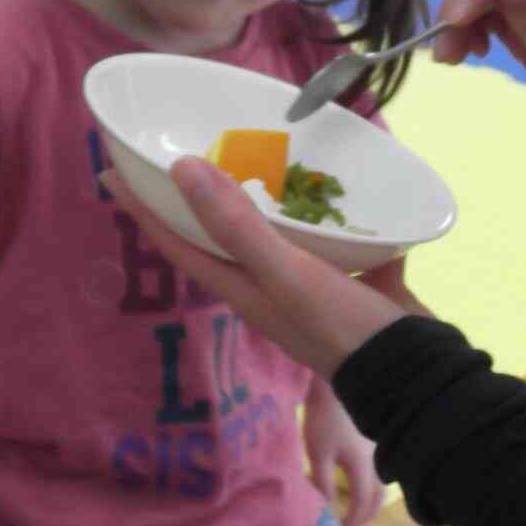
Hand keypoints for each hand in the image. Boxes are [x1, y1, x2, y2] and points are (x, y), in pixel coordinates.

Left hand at [98, 165, 415, 379]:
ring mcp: (315, 285)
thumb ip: (236, 224)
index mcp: (245, 288)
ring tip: (257, 156)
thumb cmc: (341, 326)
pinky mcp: (357, 279)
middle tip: (180, 154)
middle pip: (223, 236)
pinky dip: (340, 213)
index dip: (145, 210)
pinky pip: (340, 238)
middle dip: (198, 199)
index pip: (180, 244)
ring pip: (281, 234)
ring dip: (267, 200)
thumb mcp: (284, 272)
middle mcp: (272, 286)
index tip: (110, 174)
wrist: (415, 371)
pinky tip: (349, 184)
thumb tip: (182, 169)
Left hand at [302, 384, 383, 525]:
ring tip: (363, 506)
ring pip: (384, 480)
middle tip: (357, 525)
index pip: (363, 500)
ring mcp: (378, 447)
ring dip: (374, 498)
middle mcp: (376, 458)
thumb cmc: (325, 418)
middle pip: (379, 494)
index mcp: (362, 465)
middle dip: (369, 513)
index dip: (355, 517)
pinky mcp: (375, 437)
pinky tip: (366, 478)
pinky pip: (382, 467)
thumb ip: (324, 481)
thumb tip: (329, 505)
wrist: (337, 382)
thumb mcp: (318, 452)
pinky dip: (376, 481)